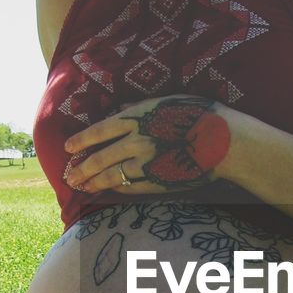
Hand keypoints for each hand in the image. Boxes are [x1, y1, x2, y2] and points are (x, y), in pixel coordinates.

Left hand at [62, 95, 232, 194]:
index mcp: (137, 117)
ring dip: (92, 182)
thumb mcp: (165, 102)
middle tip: (68, 176)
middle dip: (81, 168)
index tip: (68, 147)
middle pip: (100, 157)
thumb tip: (118, 111)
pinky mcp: (157, 181)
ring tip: (81, 187)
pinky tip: (107, 190)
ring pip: (111, 175)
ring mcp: (146, 163)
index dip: (81, 140)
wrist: (223, 141)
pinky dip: (115, 189)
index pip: (100, 131)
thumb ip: (139, 109)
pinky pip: (130, 187)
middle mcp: (137, 140)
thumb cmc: (199, 115)